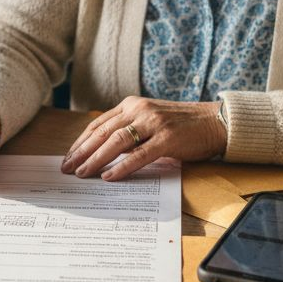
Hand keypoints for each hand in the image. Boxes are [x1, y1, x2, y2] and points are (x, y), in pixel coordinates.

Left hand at [62, 96, 225, 180]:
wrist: (214, 122)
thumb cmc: (181, 126)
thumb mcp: (149, 121)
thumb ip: (129, 131)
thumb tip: (102, 154)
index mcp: (132, 104)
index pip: (98, 124)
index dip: (80, 142)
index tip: (68, 158)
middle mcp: (139, 109)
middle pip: (102, 132)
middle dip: (82, 152)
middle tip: (68, 169)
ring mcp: (154, 123)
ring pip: (116, 142)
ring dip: (96, 159)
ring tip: (83, 173)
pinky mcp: (167, 138)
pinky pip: (139, 155)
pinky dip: (122, 167)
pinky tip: (109, 177)